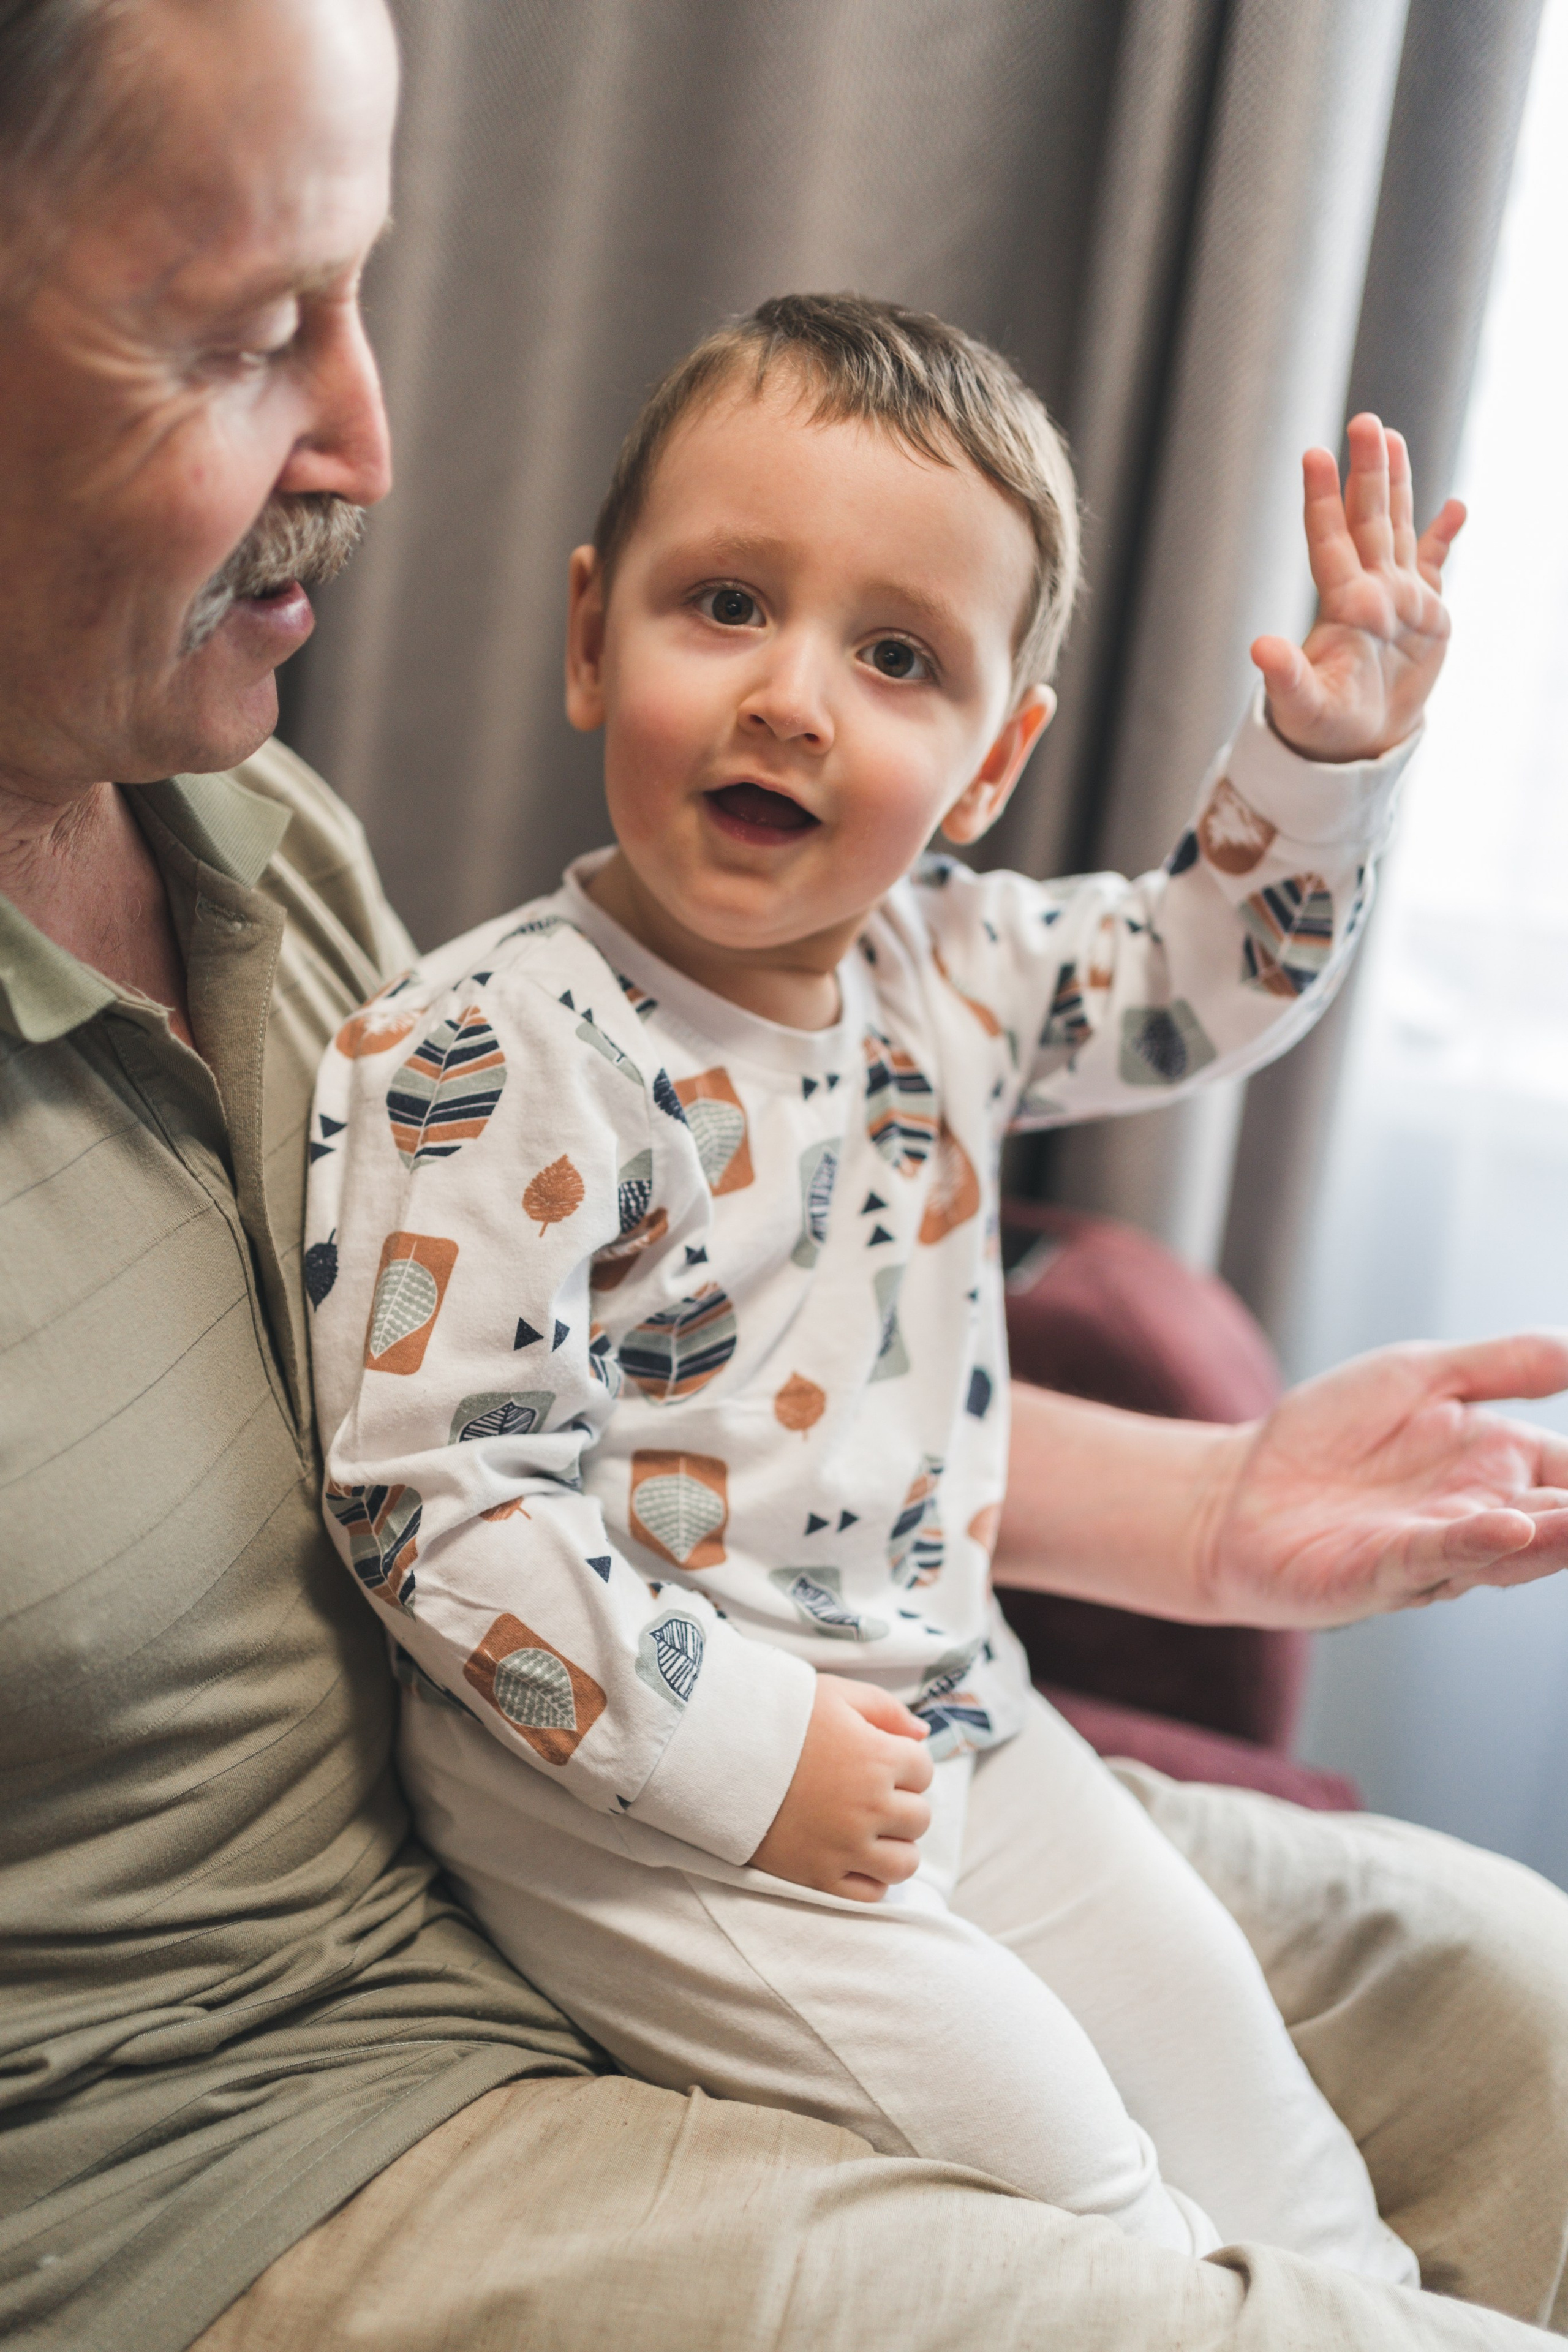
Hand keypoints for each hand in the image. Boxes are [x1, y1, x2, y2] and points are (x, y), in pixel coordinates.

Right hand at [749, 1675, 932, 1901]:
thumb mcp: (834, 1694)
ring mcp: (845, 1846)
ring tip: (868, 1829)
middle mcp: (869, 1806)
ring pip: (904, 1862)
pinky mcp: (819, 1877)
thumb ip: (886, 1709)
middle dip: (901, 1803)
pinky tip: (852, 1855)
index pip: (924, 1769)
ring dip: (894, 1845)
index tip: (877, 1758)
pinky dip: (870, 1877)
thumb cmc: (778, 1717)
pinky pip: (870, 1893)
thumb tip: (924, 1733)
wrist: (717, 1752)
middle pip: (919, 1817)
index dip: (903, 1762)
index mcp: (877, 1757)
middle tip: (869, 1793)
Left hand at [1199, 1334, 1567, 1626]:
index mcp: (1502, 1464)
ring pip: (1515, 1547)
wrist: (1233, 1487)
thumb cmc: (1326, 1435)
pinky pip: (1436, 1557)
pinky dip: (1475, 1542)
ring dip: (1560, 1532)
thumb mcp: (1420, 1375)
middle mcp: (1484, 1514)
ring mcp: (1438, 1551)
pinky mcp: (1382, 1573)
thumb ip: (1505, 1365)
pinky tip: (1509, 1522)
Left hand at [1251, 413, 1464, 761]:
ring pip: (1397, 530)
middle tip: (1364, 421)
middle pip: (1367, 520)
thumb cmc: (1321, 728)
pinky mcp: (1426, 617)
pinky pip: (1434, 566)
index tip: (1314, 454)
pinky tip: (1454, 506)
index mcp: (1341, 605)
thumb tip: (1260, 649)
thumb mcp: (1302, 704)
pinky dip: (1442, 538)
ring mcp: (1398, 599)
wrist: (1356, 745)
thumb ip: (1285, 675)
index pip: (1329, 540)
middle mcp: (1369, 591)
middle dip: (1366, 472)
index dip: (1322, 499)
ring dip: (1397, 486)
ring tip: (1392, 438)